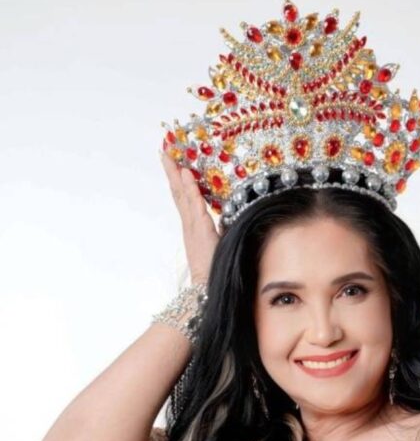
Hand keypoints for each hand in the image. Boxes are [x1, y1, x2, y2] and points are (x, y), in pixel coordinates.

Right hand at [160, 149, 222, 283]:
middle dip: (172, 171)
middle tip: (165, 151)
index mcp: (194, 226)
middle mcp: (190, 224)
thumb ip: (224, 227)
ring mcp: (193, 226)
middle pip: (178, 192)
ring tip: (171, 156)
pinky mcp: (200, 230)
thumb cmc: (216, 268)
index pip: (184, 198)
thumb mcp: (222, 242)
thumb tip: (232, 215)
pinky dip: (191, 189)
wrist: (208, 288)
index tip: (174, 162)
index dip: (179, 180)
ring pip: (183, 195)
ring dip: (177, 174)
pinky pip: (196, 205)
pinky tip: (188, 175)